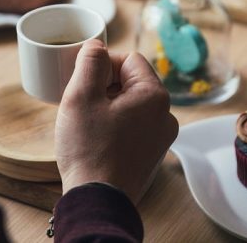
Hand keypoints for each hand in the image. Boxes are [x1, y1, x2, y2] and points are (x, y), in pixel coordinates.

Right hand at [55, 40, 178, 203]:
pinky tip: (96, 139)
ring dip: (108, 106)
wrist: (97, 201)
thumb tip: (96, 45)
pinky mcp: (151, 154)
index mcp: (154, 95)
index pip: (129, 59)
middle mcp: (166, 115)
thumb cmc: (89, 149)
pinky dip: (114, 125)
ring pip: (131, 104)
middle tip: (81, 103)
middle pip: (131, 81)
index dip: (103, 64)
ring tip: (87, 123)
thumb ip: (90, 62)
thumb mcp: (81, 96)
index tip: (83, 80)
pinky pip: (133, 126)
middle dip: (104, 86)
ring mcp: (161, 137)